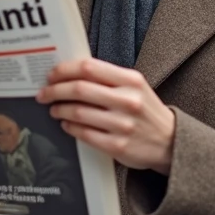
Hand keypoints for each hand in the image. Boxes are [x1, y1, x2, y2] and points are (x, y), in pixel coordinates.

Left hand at [36, 58, 175, 174]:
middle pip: (79, 89)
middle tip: (44, 93)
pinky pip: (84, 134)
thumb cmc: (146, 110)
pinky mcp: (118, 146)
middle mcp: (128, 100)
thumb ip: (108, 78)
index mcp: (131, 80)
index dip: (65, 70)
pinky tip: (66, 124)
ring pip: (78, 112)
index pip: (89, 67)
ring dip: (59, 109)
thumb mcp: (135, 86)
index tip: (52, 74)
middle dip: (55, 90)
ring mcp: (123, 125)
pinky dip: (69, 127)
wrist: (169, 142)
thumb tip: (71, 73)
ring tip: (54, 109)